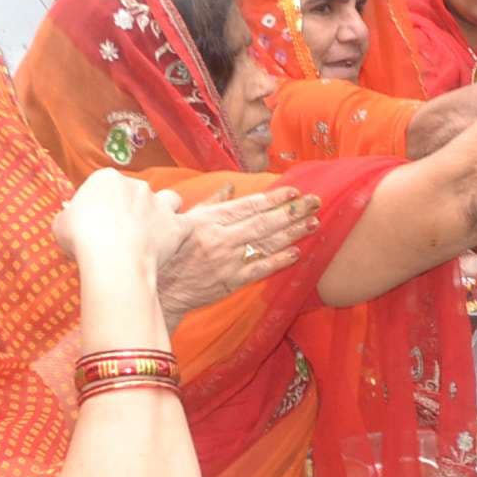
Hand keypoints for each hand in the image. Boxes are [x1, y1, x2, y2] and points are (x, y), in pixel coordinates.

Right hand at [52, 167, 185, 278]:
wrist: (112, 257)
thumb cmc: (82, 239)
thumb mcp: (61, 224)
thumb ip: (69, 217)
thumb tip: (71, 220)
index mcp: (106, 179)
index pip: (106, 187)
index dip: (102, 206)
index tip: (97, 224)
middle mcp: (136, 185)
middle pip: (136, 193)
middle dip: (132, 209)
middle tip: (122, 233)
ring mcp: (159, 203)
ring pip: (169, 199)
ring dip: (164, 210)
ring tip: (154, 229)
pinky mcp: (175, 225)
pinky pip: (186, 224)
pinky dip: (181, 232)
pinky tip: (174, 242)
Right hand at [156, 185, 315, 322]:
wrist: (161, 289)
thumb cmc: (170, 251)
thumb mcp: (185, 220)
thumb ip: (211, 203)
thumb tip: (231, 187)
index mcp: (210, 220)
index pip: (249, 205)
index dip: (275, 198)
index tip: (295, 190)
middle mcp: (221, 238)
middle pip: (264, 222)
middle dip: (292, 211)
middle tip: (315, 202)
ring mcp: (228, 261)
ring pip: (267, 244)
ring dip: (293, 233)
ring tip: (313, 223)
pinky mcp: (231, 281)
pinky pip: (261, 269)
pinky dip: (280, 260)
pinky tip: (297, 252)